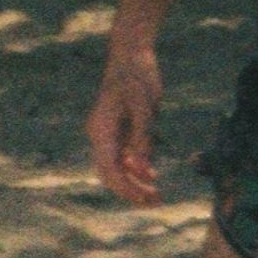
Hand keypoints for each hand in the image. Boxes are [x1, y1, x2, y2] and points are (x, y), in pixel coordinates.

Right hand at [86, 33, 162, 205]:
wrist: (131, 55)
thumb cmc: (136, 76)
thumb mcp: (143, 105)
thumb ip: (142, 135)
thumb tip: (141, 166)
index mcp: (101, 129)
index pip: (108, 168)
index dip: (126, 187)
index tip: (146, 198)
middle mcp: (100, 135)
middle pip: (109, 173)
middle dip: (130, 191)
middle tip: (155, 203)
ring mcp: (109, 133)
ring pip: (117, 168)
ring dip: (134, 183)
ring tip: (156, 196)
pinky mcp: (119, 130)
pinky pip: (124, 157)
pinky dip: (137, 170)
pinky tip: (152, 176)